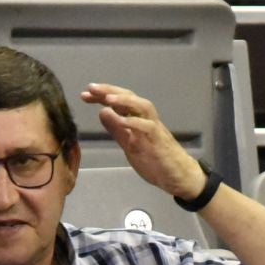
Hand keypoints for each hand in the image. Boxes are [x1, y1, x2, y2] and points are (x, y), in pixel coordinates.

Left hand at [82, 83, 208, 200]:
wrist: (179, 176)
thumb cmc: (156, 161)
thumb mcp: (130, 145)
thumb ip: (117, 129)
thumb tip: (101, 112)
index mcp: (138, 120)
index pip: (120, 102)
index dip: (102, 96)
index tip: (85, 95)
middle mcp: (146, 119)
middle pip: (130, 97)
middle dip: (110, 91)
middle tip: (91, 88)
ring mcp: (154, 129)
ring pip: (142, 106)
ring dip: (125, 100)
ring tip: (107, 98)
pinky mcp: (159, 140)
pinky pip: (148, 127)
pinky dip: (134, 122)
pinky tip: (121, 120)